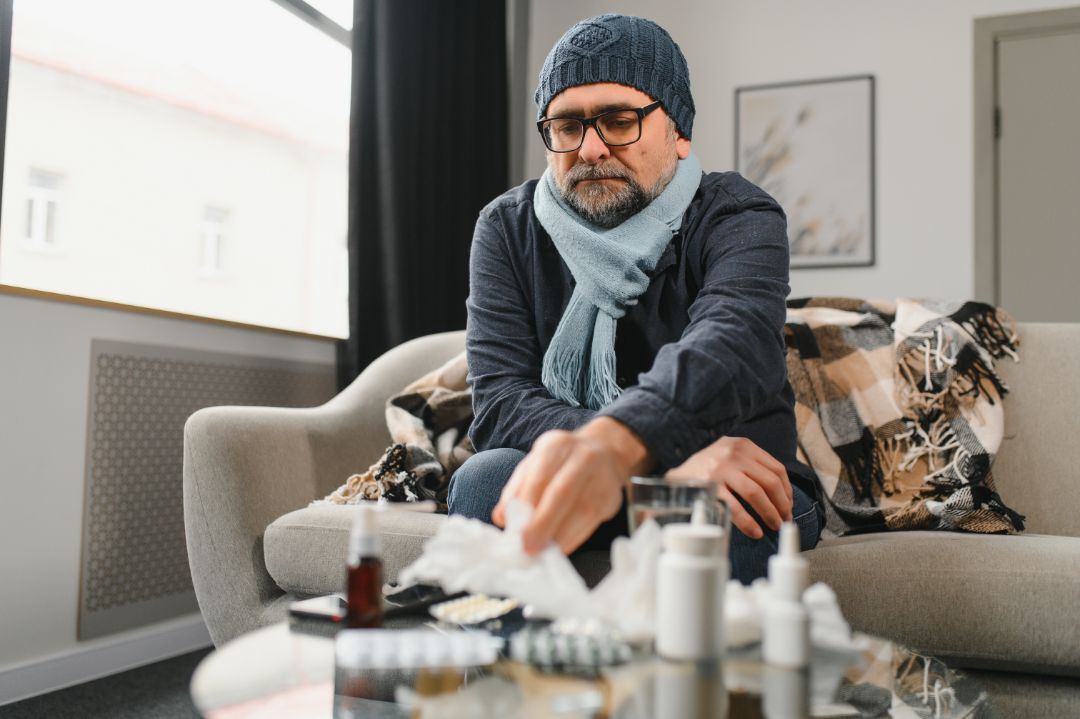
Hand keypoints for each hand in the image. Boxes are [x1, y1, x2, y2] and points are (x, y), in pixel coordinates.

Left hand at [492, 418, 651, 554]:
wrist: (605, 451)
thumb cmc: (561, 462)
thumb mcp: (534, 465)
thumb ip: (516, 490)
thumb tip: (502, 517)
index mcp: (555, 445)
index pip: (538, 479)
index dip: (526, 508)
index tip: (516, 534)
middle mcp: (582, 457)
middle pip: (562, 494)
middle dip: (543, 525)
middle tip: (528, 549)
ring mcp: (601, 477)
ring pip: (580, 512)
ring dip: (558, 537)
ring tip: (541, 552)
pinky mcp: (611, 499)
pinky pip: (590, 523)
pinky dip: (572, 539)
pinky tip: (558, 547)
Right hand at [666, 436, 791, 538]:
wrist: (676, 475)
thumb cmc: (709, 469)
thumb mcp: (731, 456)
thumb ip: (752, 466)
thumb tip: (783, 495)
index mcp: (743, 446)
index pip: (776, 468)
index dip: (787, 491)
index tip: (788, 507)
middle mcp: (734, 454)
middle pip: (769, 482)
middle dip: (782, 505)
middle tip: (784, 521)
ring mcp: (721, 469)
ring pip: (756, 493)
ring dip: (770, 513)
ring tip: (773, 526)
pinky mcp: (709, 486)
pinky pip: (735, 507)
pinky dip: (749, 522)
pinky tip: (755, 531)